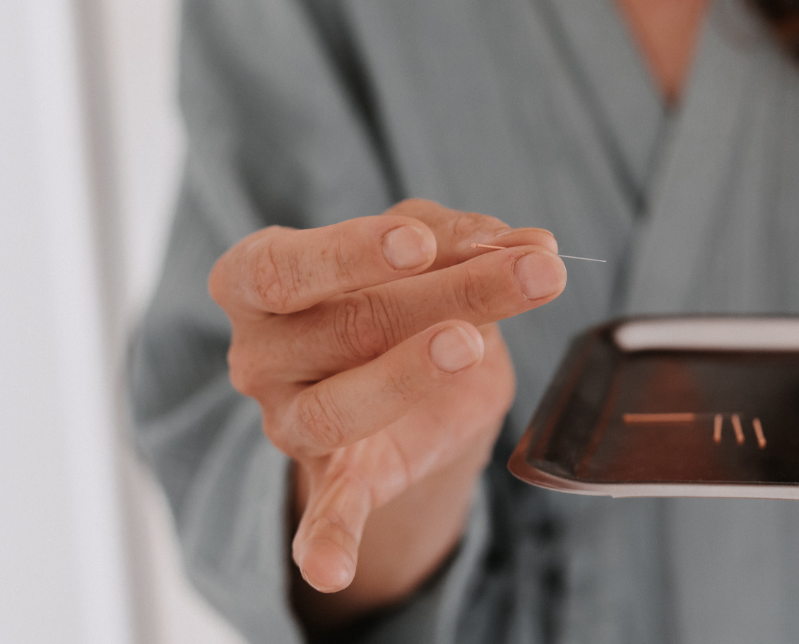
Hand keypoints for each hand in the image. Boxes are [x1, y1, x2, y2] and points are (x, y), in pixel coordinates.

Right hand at [208, 199, 567, 625]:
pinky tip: (330, 568)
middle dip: (448, 294)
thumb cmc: (405, 293)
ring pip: (341, 408)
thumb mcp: (432, 250)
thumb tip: (528, 244)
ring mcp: (291, 420)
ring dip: (413, 375)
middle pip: (345, 326)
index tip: (420, 242)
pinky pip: (327, 516)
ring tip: (475, 345)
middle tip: (529, 271)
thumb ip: (465, 239)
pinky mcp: (338, 478)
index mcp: (259, 281)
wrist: (417, 377)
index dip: (350, 252)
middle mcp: (260, 353)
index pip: (286, 265)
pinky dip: (326, 544)